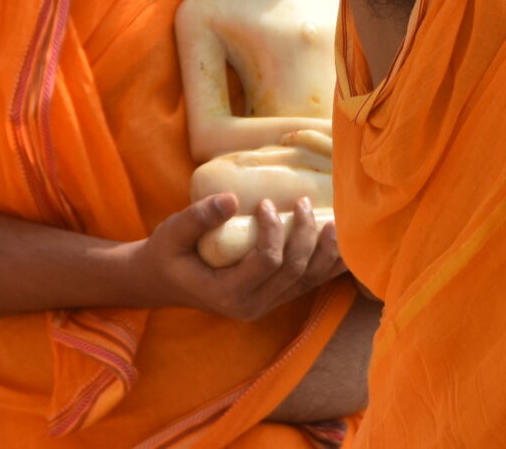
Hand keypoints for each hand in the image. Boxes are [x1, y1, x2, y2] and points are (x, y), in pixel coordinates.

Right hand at [128, 194, 342, 322]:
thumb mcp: (171, 233)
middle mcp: (251, 306)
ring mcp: (265, 305)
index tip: (265, 203)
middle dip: (305, 235)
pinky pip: (308, 285)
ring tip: (333, 221)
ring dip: (325, 252)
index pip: (266, 262)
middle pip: (293, 271)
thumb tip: (232, 199)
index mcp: (227, 293)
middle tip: (303, 202)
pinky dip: (328, 267)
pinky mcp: (273, 298)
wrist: (164, 281)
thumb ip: (198, 217)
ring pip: (307, 282)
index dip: (274, 231)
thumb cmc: (167, 254)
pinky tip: (341, 247)